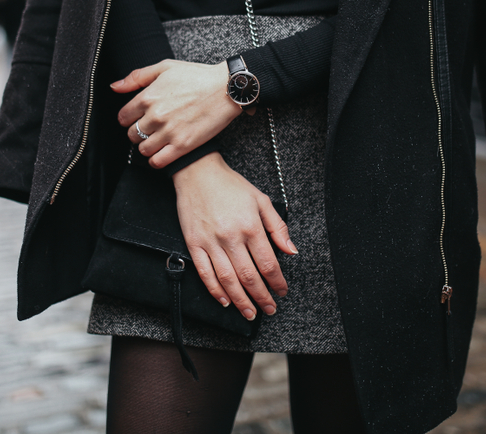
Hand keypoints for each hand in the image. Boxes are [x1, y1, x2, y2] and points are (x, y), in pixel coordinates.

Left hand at [112, 60, 248, 168]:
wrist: (227, 88)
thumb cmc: (197, 76)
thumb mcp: (165, 67)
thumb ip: (137, 77)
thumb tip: (114, 87)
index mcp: (148, 97)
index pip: (123, 117)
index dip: (129, 119)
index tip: (137, 118)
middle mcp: (155, 116)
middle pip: (132, 134)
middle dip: (138, 132)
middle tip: (150, 129)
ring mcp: (168, 132)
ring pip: (143, 149)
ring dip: (147, 146)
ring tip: (158, 140)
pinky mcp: (182, 145)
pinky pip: (157, 161)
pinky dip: (156, 160)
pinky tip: (163, 152)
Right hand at [172, 152, 297, 319]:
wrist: (197, 173)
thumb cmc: (231, 186)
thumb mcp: (261, 200)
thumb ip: (278, 227)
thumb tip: (291, 251)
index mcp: (251, 226)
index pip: (268, 263)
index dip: (277, 282)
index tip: (281, 291)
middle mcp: (231, 237)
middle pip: (249, 277)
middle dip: (262, 297)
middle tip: (269, 309)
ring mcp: (211, 242)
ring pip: (228, 280)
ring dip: (240, 301)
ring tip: (250, 313)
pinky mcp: (194, 244)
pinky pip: (205, 273)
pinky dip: (215, 290)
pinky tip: (224, 300)